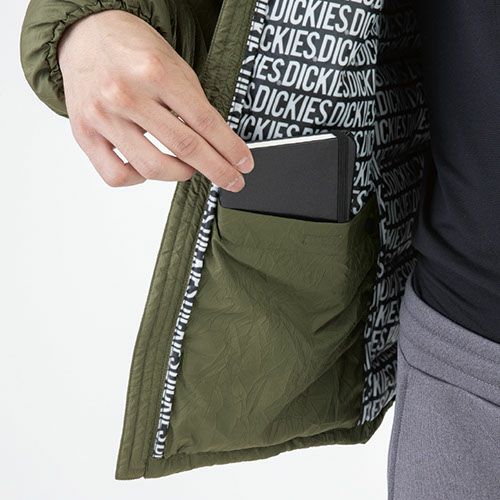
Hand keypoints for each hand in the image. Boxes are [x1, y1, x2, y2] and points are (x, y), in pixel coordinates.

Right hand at [57, 10, 252, 189]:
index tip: (243, 164)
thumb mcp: (173, 65)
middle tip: (232, 181)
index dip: (229, 149)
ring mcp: (102, 117)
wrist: (86, 34)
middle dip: (216, 169)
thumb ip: (193, 104)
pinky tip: (147, 168)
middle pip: (184, 147)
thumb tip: (219, 145)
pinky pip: (117, 176)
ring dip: (180, 174)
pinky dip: (138, 179)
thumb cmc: (133, 51)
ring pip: (151, 167)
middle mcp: (126, 95)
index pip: (204, 122)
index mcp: (155, 72)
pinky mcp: (84, 134)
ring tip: (188, 168)